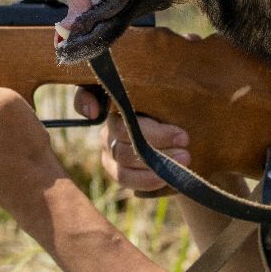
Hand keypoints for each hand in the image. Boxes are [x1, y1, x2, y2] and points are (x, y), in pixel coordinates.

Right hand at [74, 87, 190, 193]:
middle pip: (121, 131)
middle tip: (185, 139)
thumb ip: (160, 92)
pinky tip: (169, 177)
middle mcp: (108, 125)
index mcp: (117, 102)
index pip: (87, 95)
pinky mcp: (116, 171)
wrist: (185, 147)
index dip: (85, 102)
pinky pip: (126, 178)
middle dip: (156, 137)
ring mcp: (109, 150)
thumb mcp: (173, 102)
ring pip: (122, 158)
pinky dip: (148, 180)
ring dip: (156, 161)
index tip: (96, 111)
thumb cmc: (179, 117)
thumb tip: (141, 93)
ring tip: (184, 158)